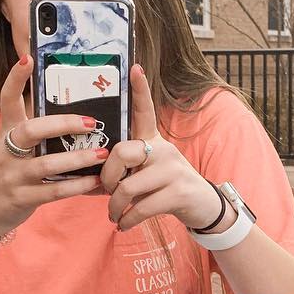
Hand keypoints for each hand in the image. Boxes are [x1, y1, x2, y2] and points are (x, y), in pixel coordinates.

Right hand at [0, 54, 109, 235]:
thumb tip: (74, 108)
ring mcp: (12, 175)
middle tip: (91, 123)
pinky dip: (76, 186)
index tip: (28, 58)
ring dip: (78, 159)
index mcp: (7, 131)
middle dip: (63, 124)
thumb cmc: (9, 169)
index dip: (15, 78)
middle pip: (31, 131)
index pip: (7, 99)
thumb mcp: (14, 146)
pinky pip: (53, 191)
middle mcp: (6, 151)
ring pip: (46, 164)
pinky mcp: (21, 198)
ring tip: (102, 154)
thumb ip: (37, 130)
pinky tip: (94, 182)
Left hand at [102, 65, 223, 231]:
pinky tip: (124, 224)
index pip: (145, 112)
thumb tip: (91, 178)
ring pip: (127, 187)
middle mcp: (164, 150)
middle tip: (107, 192)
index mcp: (153, 141)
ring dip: (115, 207)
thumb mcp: (148, 173)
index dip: (140, 91)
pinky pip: (141, 207)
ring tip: (114, 215)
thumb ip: (125, 170)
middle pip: (121, 153)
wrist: (202, 207)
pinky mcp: (178, 192)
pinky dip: (127, 220)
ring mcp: (173, 170)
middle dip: (107, 178)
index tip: (134, 68)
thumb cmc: (164, 188)